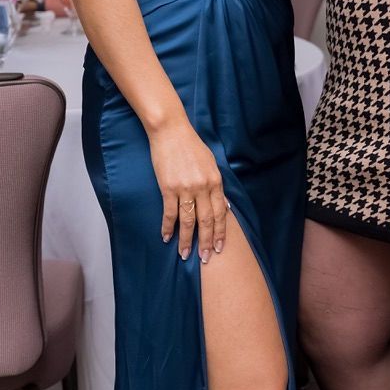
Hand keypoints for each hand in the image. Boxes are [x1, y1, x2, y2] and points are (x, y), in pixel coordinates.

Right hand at [149, 119, 228, 262]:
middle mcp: (203, 187)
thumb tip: (222, 205)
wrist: (171, 131)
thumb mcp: (211, 164)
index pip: (220, 213)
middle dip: (206, 242)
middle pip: (206, 221)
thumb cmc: (191, 145)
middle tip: (205, 259)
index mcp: (215, 181)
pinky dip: (168, 227)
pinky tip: (166, 237)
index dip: (219, 232)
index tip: (219, 247)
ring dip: (187, 240)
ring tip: (185, 255)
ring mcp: (186, 188)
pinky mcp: (168, 188)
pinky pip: (170, 213)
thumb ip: (216, 185)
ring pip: (188, 221)